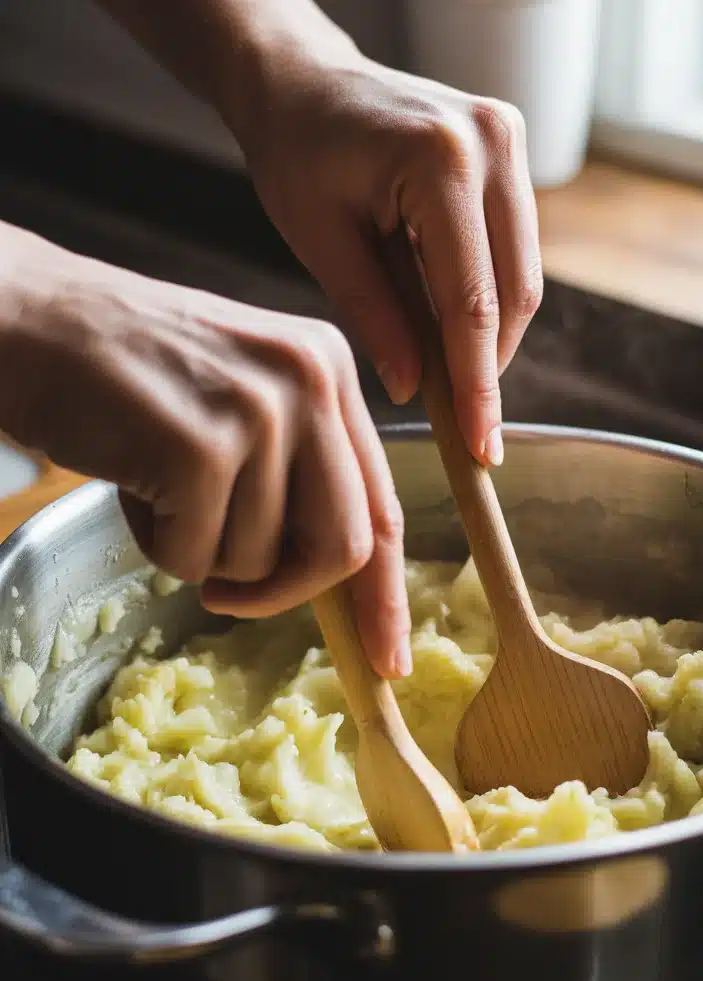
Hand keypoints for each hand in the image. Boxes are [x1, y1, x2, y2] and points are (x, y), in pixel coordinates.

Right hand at [0, 229, 410, 677]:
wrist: (26, 320)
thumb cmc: (131, 373)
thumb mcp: (244, 396)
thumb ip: (302, 468)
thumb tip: (342, 572)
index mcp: (331, 369)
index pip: (382, 505)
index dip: (386, 593)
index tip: (387, 658)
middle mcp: (311, 382)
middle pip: (343, 548)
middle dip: (286, 592)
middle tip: (230, 595)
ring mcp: (259, 413)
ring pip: (259, 561)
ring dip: (200, 549)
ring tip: (157, 481)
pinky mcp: (199, 449)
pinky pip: (196, 559)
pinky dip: (157, 544)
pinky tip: (132, 482)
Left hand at [232, 41, 543, 466]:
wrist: (303, 78)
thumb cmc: (297, 151)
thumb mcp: (321, 240)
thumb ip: (375, 317)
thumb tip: (414, 390)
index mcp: (440, 161)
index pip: (471, 301)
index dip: (476, 384)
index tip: (479, 445)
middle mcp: (493, 143)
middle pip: (513, 292)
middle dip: (489, 367)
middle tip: (466, 429)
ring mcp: (509, 141)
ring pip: (522, 276)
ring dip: (491, 337)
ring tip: (452, 381)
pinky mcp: (510, 150)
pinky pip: (513, 249)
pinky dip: (488, 299)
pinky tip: (453, 329)